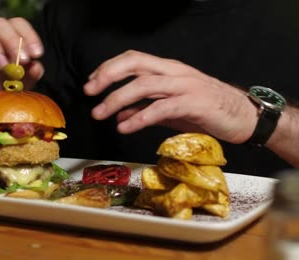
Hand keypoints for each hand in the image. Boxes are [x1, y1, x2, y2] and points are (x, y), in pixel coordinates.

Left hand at [83, 50, 257, 143]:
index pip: (133, 60)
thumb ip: (143, 110)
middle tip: (89, 91)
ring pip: (144, 84)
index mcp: (167, 69)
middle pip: (135, 64)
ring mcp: (185, 86)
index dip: (109, 69)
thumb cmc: (204, 110)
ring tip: (100, 114)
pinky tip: (124, 127)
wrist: (243, 117)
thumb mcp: (168, 110)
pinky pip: (161, 108)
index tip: (91, 83)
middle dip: (108, 75)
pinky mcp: (194, 103)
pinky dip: (139, 117)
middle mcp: (174, 72)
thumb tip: (118, 116)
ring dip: (117, 99)